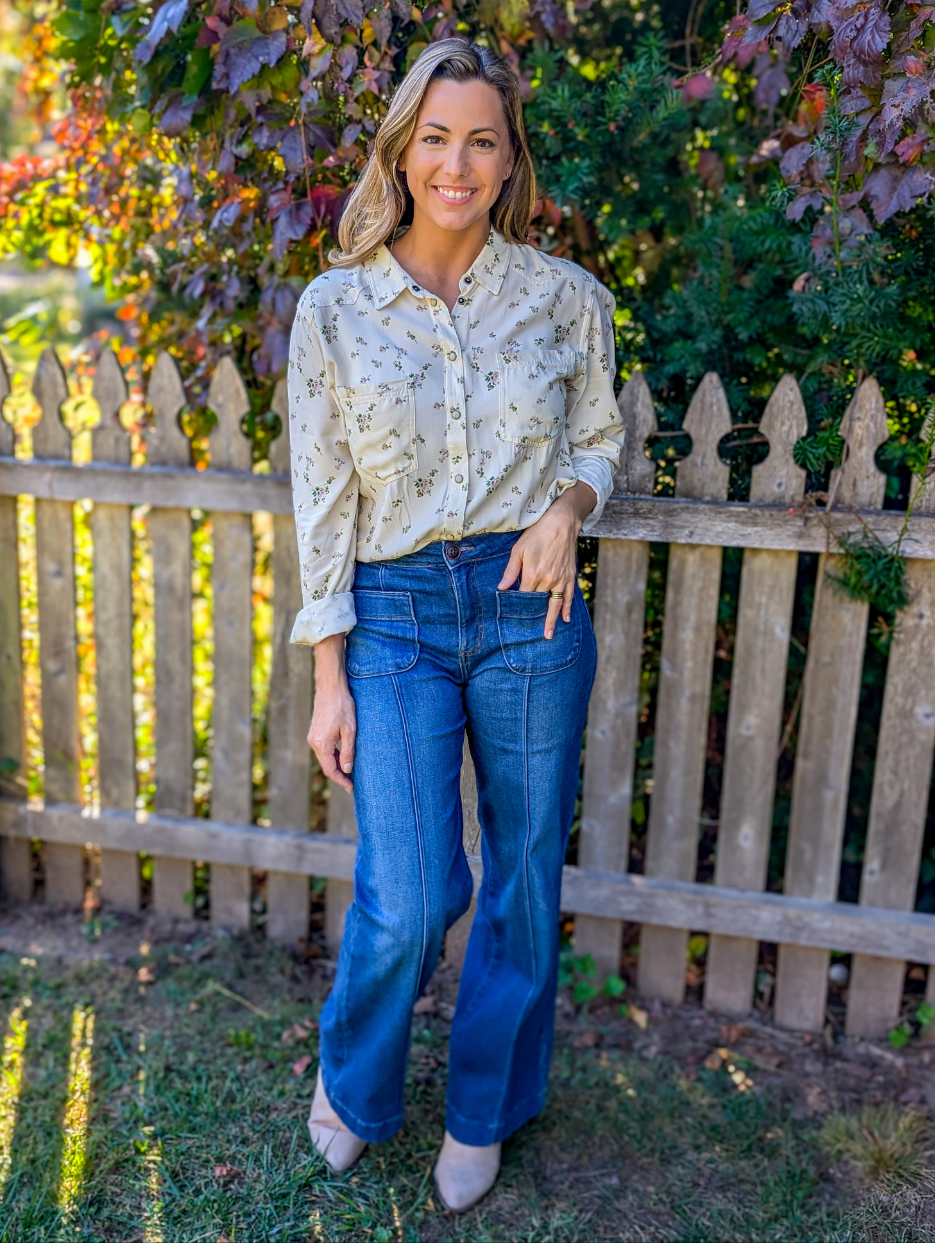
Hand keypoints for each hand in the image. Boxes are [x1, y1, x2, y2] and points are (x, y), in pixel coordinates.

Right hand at [308, 633, 355, 791]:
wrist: (331, 687)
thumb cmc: (342, 706)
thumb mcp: (350, 730)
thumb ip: (348, 751)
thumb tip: (347, 769)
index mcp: (321, 744)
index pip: (330, 770)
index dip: (341, 780)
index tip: (351, 787)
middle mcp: (313, 742)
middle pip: (326, 765)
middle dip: (339, 775)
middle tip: (352, 783)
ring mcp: (313, 736)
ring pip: (325, 757)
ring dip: (336, 765)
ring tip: (350, 771)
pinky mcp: (315, 731)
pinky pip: (324, 749)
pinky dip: (333, 756)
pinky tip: (343, 756)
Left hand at [497, 481, 596, 638]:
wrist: (562, 522)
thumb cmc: (538, 534)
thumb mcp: (519, 550)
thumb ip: (511, 571)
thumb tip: (501, 589)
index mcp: (534, 574)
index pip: (524, 597)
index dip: (518, 606)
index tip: (512, 618)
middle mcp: (549, 580)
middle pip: (538, 603)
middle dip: (533, 618)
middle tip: (528, 637)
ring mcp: (561, 580)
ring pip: (555, 604)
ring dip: (551, 620)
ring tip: (548, 635)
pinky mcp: (570, 577)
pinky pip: (569, 597)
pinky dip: (567, 609)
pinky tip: (565, 619)